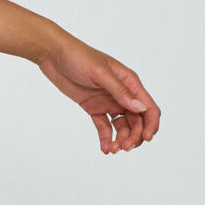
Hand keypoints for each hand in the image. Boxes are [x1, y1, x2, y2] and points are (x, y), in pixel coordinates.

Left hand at [35, 29, 160, 153]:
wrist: (53, 55)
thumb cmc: (78, 56)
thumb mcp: (101, 73)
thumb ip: (120, 91)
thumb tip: (140, 108)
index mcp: (130, 82)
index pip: (148, 107)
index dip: (151, 125)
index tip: (146, 139)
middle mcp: (122, 93)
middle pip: (137, 121)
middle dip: (134, 136)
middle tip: (124, 147)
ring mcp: (108, 101)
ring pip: (122, 126)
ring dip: (121, 139)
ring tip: (113, 149)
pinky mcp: (94, 107)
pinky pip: (104, 126)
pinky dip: (106, 138)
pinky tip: (105, 148)